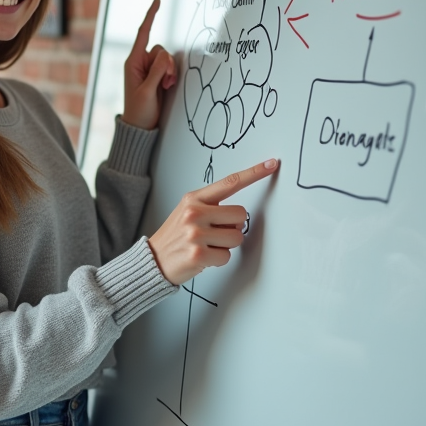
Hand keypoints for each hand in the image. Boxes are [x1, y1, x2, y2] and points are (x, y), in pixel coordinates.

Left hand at [122, 0, 176, 130]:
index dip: (150, 16)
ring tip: (164, 86)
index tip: (157, 0)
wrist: (141, 125)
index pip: (142, 34)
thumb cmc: (139, 110)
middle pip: (160, 49)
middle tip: (164, 82)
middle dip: (166, 64)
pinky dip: (171, 75)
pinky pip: (169, 67)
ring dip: (169, 71)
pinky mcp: (157, 75)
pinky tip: (167, 86)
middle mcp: (140, 62)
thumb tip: (164, 57)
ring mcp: (149, 69)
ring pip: (167, 58)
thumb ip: (156, 72)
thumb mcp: (147, 91)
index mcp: (132, 62)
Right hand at [147, 159, 278, 284]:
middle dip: (234, 227)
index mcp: (193, 199)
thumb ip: (211, 206)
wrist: (153, 260)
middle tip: (215, 233)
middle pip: (241, 215)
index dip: (253, 173)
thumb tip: (240, 212)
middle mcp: (194, 213)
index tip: (272, 165)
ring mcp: (195, 234)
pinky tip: (204, 258)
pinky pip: (227, 256)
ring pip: (237, 238)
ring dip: (227, 246)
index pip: (229, 182)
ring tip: (208, 246)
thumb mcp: (187, 211)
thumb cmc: (175, 236)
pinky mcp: (198, 255)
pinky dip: (218, 260)